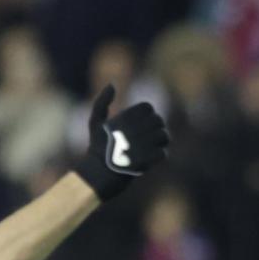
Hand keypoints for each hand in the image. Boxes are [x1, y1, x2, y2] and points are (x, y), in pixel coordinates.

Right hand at [72, 83, 169, 201]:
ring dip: (161, 141)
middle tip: (151, 136)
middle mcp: (132, 130)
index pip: (148, 108)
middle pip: (158, 121)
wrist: (98, 174)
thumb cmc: (97, 147)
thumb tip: (111, 85)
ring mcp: (139, 146)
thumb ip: (101, 102)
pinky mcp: (144, 161)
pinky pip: (162, 153)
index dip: (149, 114)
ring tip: (155, 146)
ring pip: (163, 136)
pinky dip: (159, 155)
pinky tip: (152, 158)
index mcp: (124, 119)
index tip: (144, 124)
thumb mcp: (95, 122)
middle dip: (157, 128)